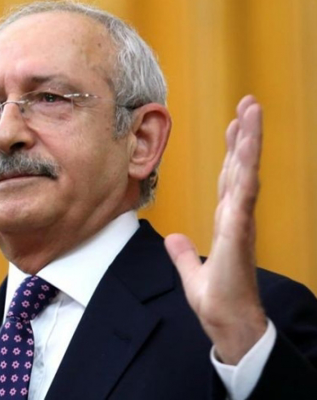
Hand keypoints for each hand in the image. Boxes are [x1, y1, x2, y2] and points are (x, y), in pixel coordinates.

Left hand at [165, 95, 266, 364]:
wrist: (227, 324)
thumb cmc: (216, 300)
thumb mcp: (191, 272)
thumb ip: (183, 254)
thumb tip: (175, 238)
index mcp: (226, 221)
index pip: (230, 177)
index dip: (233, 150)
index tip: (235, 122)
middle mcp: (236, 216)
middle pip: (241, 167)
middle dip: (245, 134)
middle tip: (250, 102)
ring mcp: (240, 224)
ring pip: (246, 174)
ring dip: (249, 143)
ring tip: (253, 112)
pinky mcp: (238, 236)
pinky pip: (242, 200)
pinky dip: (244, 176)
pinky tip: (247, 156)